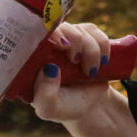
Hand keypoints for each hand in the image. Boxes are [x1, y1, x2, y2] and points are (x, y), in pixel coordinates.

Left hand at [29, 21, 136, 136]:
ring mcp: (68, 42)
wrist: (92, 107)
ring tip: (90, 71)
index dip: (51, 34)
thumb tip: (48, 69)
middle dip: (74, 40)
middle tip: (76, 61)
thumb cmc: (66, 107)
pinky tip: (103, 61)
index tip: (63, 46)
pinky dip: (102, 44)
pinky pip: (94, 31)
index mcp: (34, 60)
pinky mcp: (86, 40)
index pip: (34, 36)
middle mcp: (49, 47)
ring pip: (80, 30)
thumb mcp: (50, 108)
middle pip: (61, 27)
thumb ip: (44, 96)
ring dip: (91, 49)